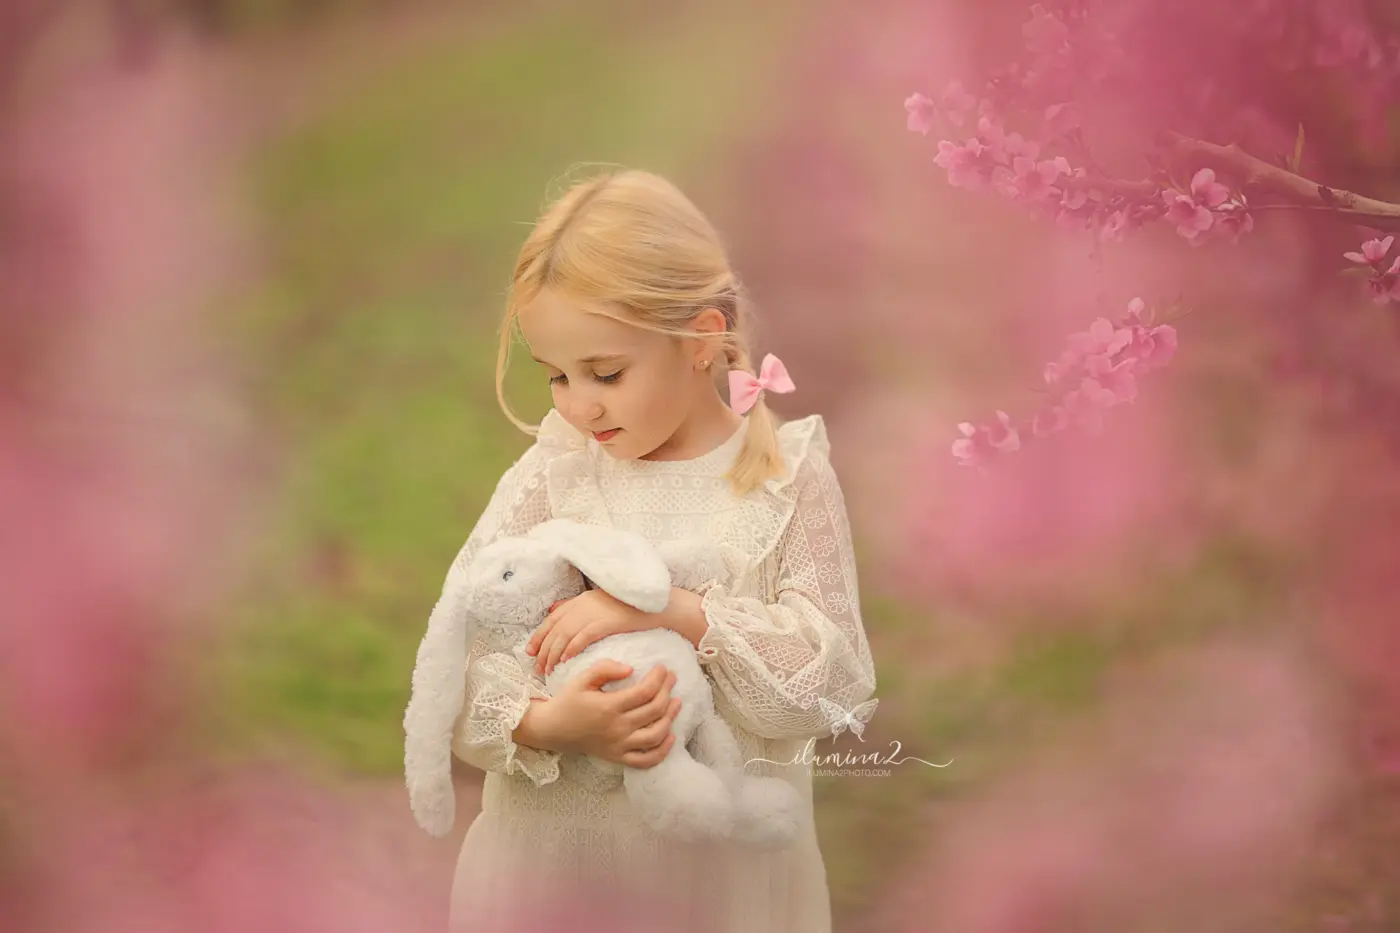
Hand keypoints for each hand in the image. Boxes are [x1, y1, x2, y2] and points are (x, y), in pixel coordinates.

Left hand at [526, 589, 659, 675]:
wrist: (657, 606)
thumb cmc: (631, 608)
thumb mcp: (600, 603)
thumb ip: (578, 606)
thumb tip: (554, 609)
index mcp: (582, 599)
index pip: (553, 618)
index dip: (539, 635)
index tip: (530, 651)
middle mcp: (584, 604)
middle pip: (555, 628)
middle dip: (543, 649)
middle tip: (536, 667)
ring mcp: (595, 612)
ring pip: (565, 634)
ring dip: (554, 653)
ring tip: (548, 670)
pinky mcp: (606, 622)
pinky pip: (583, 636)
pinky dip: (572, 648)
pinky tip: (565, 660)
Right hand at [533, 660, 681, 767]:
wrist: (552, 729)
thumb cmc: (569, 701)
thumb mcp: (582, 679)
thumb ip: (605, 669)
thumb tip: (631, 669)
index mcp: (609, 707)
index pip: (644, 692)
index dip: (659, 678)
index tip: (663, 668)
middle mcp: (617, 728)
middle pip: (654, 710)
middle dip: (667, 691)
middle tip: (672, 678)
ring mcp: (619, 746)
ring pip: (655, 735)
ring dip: (670, 718)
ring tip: (676, 702)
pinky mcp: (618, 757)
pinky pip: (646, 760)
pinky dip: (662, 751)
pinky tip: (670, 736)